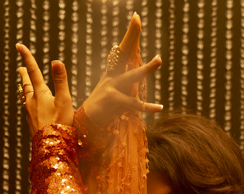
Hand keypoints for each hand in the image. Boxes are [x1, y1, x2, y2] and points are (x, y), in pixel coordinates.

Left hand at [15, 43, 73, 135]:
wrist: (51, 148)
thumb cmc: (60, 124)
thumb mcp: (64, 100)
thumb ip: (60, 80)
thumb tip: (55, 61)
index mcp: (40, 94)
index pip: (33, 71)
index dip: (27, 57)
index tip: (19, 46)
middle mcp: (31, 102)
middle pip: (27, 84)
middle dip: (25, 74)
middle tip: (20, 67)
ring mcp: (30, 113)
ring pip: (26, 96)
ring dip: (26, 88)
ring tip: (25, 84)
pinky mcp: (31, 123)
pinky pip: (28, 108)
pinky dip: (30, 101)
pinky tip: (32, 107)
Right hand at [77, 14, 163, 129]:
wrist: (84, 125)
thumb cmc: (100, 108)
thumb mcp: (110, 87)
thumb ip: (117, 69)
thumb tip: (116, 47)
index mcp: (112, 74)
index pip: (123, 49)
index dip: (131, 34)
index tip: (137, 17)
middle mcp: (111, 78)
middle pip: (123, 53)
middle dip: (131, 36)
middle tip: (137, 20)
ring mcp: (111, 88)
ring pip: (131, 76)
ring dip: (145, 68)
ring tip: (158, 59)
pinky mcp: (113, 102)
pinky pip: (134, 104)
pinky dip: (147, 107)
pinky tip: (159, 106)